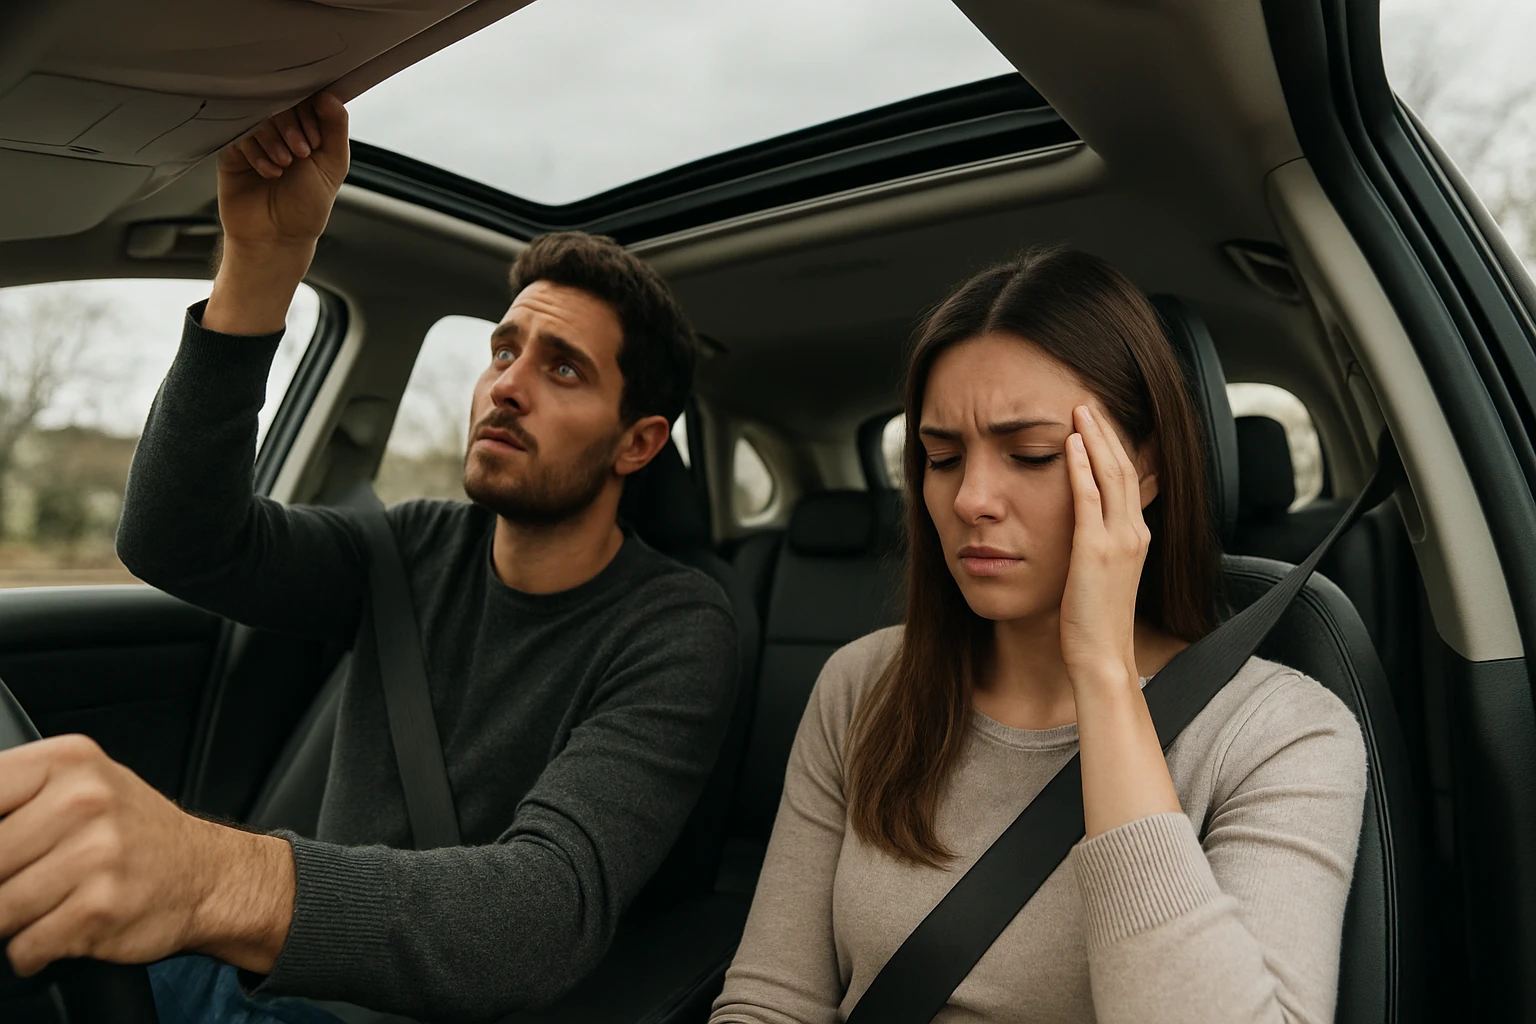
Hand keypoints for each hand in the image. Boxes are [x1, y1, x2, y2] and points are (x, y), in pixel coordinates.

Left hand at [0, 735, 293, 975]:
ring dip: (13, 921)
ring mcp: (95, 854)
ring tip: (47, 905)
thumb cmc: (134, 833)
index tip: (6, 855)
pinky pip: (24, 946)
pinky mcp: (100, 907)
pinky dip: (33, 950)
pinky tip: (63, 927)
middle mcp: (83, 800)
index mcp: (69, 760)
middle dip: (1, 882)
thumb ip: (15, 799)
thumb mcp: (81, 786)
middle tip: (25, 879)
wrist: (209, 875)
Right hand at [204, 92, 348, 333]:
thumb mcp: (333, 166)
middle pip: (281, 103)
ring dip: (275, 140)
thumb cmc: (307, 206)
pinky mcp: (233, 150)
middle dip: (293, 126)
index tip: (316, 140)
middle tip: (302, 153)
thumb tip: (330, 94)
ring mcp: (256, 139)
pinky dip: (257, 152)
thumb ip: (336, 129)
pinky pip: (240, 134)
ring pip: (260, 116)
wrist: (276, 238)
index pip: (306, 98)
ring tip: (285, 165)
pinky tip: (268, 172)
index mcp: (308, 130)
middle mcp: (282, 131)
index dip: (310, 113)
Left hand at [1059, 404, 1152, 688]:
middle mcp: (1134, 533)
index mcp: (1136, 537)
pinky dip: (1082, 467)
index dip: (1114, 447)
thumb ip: (1099, 544)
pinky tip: (1071, 443)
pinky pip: (1089, 498)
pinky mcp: (1096, 550)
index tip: (1098, 420)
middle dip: (1106, 432)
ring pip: (1111, 475)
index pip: (1129, 479)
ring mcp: (1119, 540)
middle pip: (1124, 468)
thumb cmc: (1094, 622)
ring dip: (1095, 438)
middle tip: (1089, 401)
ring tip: (1081, 409)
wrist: (1103, 657)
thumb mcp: (1102, 574)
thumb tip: (1086, 526)